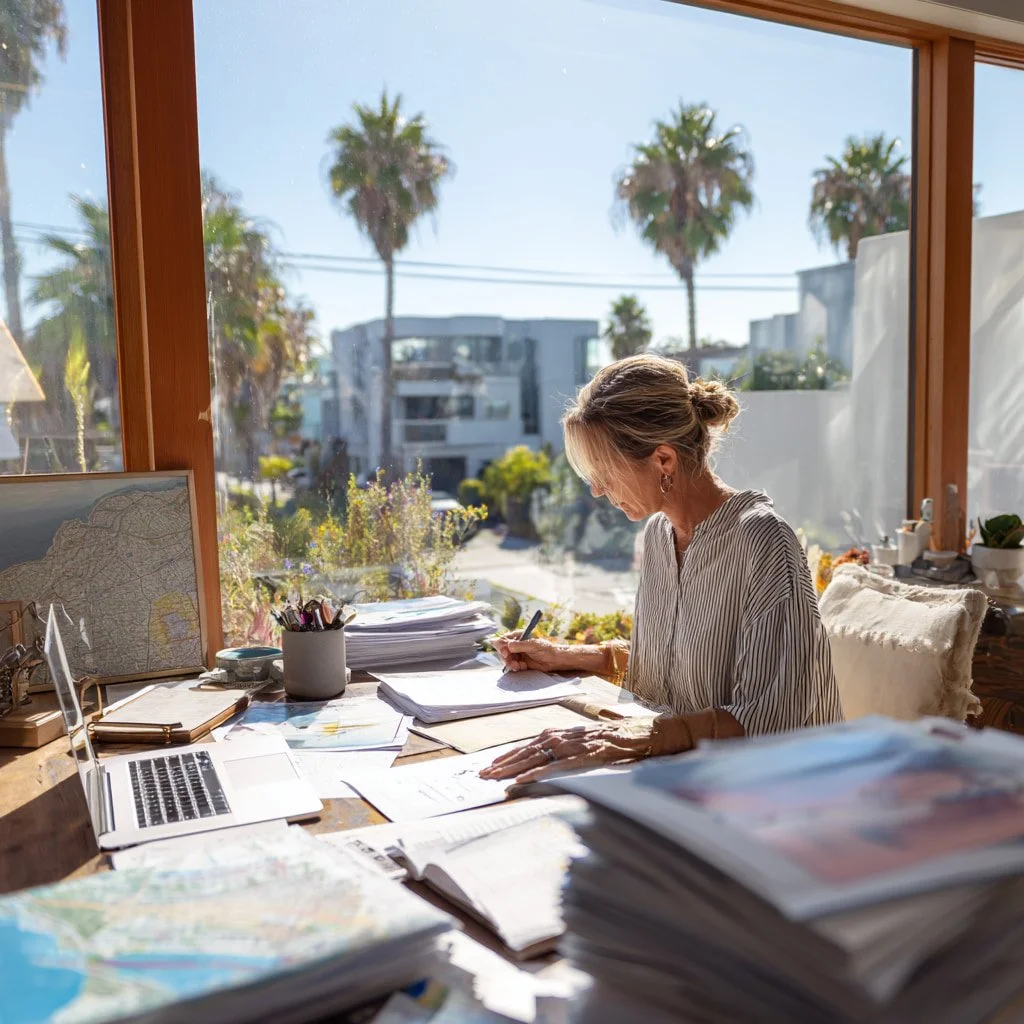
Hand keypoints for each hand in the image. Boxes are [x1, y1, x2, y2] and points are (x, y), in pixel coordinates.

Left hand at [479, 720, 653, 785]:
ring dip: (512, 769)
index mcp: (559, 734)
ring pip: (535, 758)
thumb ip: (563, 749)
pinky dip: (537, 773)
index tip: (490, 766)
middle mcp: (560, 737)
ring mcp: (571, 746)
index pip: (526, 746)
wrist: (637, 733)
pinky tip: (523, 780)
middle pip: (525, 752)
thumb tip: (543, 761)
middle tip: (482, 776)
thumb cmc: (610, 739)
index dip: (507, 756)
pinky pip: (555, 767)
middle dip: (502, 765)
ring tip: (495, 778)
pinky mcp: (583, 757)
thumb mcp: (581, 742)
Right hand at [493, 631, 577, 672]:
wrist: (555, 660)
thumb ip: (519, 645)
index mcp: (519, 636)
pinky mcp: (521, 662)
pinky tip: (522, 667)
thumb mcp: (532, 645)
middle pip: (503, 650)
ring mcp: (518, 653)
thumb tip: (506, 645)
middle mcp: (517, 644)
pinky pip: (513, 665)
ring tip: (518, 666)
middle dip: (505, 657)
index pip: (504, 639)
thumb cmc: (546, 649)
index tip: (505, 652)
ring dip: (510, 663)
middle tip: (509, 662)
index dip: (502, 646)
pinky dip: (516, 667)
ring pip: (507, 659)